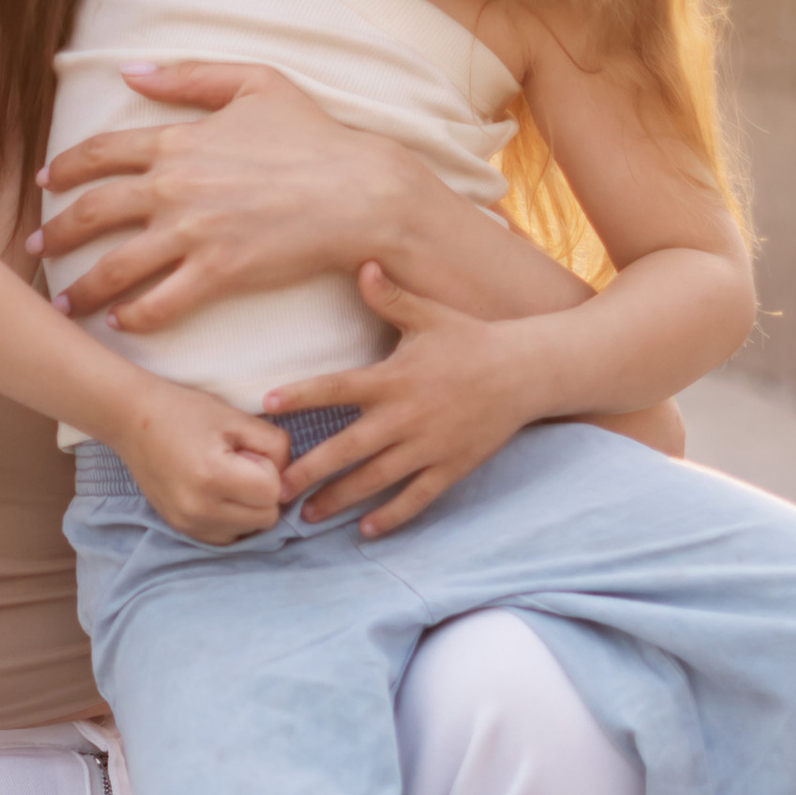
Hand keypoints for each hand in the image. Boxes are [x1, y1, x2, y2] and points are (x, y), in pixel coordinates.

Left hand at [33, 63, 420, 333]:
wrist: (359, 191)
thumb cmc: (315, 137)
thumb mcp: (256, 84)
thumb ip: (189, 76)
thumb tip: (131, 72)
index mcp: (178, 141)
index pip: (100, 153)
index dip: (64, 168)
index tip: (44, 184)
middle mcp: (174, 187)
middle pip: (92, 213)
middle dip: (56, 233)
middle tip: (37, 248)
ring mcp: (194, 233)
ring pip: (116, 267)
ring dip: (82, 288)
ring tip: (65, 303)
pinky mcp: (218, 272)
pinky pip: (160, 303)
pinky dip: (134, 317)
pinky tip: (121, 324)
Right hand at [117, 383, 289, 545]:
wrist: (132, 421)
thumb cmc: (187, 412)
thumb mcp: (238, 418)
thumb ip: (276, 446)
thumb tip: (289, 479)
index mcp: (213, 476)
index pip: (273, 492)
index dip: (270, 469)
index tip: (248, 451)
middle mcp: (199, 509)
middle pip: (266, 517)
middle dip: (263, 491)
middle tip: (240, 465)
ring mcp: (188, 524)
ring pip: (250, 531)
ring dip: (249, 507)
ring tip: (226, 478)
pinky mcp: (182, 530)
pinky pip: (228, 537)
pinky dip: (232, 519)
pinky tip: (218, 494)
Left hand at [270, 264, 542, 533]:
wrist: (527, 372)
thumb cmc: (471, 339)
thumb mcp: (430, 315)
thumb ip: (390, 297)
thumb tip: (362, 263)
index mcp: (394, 378)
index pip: (338, 387)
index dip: (303, 395)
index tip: (269, 404)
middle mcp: (406, 417)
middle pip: (348, 448)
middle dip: (310, 470)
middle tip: (275, 489)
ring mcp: (429, 446)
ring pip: (376, 479)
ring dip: (340, 499)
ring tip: (308, 516)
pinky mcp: (452, 467)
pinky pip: (418, 498)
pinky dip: (392, 516)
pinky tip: (367, 531)